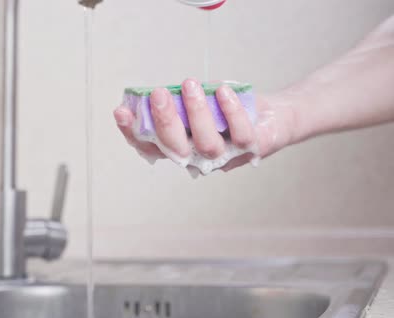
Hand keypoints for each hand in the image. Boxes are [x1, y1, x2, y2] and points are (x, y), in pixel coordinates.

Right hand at [113, 78, 295, 171]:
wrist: (273, 116)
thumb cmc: (228, 111)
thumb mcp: (196, 103)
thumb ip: (175, 102)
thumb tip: (151, 92)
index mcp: (180, 147)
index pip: (148, 145)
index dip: (131, 131)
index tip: (121, 111)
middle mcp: (199, 157)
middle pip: (176, 149)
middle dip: (164, 120)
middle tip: (157, 94)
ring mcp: (225, 156)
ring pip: (206, 144)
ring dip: (196, 114)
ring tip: (190, 84)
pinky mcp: (251, 147)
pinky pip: (239, 133)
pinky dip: (230, 112)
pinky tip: (222, 91)